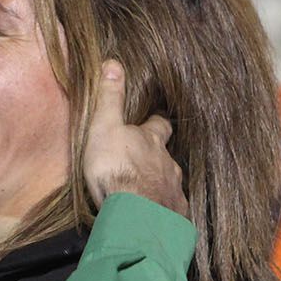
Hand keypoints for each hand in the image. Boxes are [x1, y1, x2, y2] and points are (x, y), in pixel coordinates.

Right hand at [82, 61, 187, 216]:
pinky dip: (164, 212)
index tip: (154, 121)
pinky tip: (156, 217)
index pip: (159, 125)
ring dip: (159, 186)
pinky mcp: (174, 217)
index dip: (156, 123)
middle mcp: (168, 164)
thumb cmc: (116, 170)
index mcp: (152, 142)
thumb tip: (114, 63)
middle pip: (166, 157)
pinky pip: (171, 212)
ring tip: (147, 193)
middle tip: (145, 163)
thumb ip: (110, 98)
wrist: (134, 216)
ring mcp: (174, 191)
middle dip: (158, 158)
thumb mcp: (105, 127)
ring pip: (169, 184)